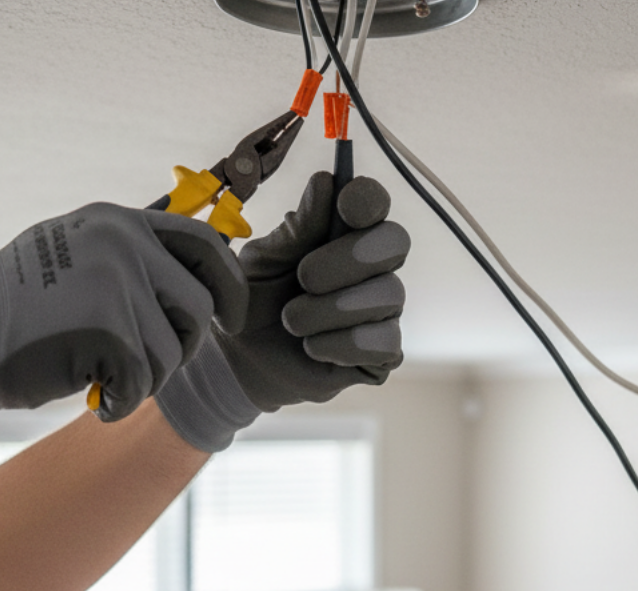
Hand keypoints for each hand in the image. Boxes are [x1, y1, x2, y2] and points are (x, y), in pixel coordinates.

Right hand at [0, 203, 248, 444]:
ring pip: (173, 352)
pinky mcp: (108, 333)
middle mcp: (122, 245)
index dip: (228, 285)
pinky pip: (145, 383)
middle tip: (144, 364)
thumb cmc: (13, 309)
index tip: (231, 318)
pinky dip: (123, 403)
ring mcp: (116, 286)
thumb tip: (199, 271)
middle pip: (198, 307)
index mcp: (118, 222)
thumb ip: (128, 254)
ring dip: (145, 379)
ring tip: (103, 377)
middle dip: (180, 345)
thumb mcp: (72, 252)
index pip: (204, 245)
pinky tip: (94, 398)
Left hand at [156, 171, 408, 450]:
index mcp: (342, 233)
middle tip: (304, 277)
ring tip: (292, 321)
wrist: (242, 360)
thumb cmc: (254, 301)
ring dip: (332, 308)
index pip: (374, 203)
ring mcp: (382, 310)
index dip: (367, 199)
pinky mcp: (382, 353)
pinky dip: (341, 344)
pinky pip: (385, 342)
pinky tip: (313, 347)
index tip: (345, 203)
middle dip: (350, 257)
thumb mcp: (264, 262)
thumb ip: (296, 229)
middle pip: (395, 241)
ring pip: (389, 294)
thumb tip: (326, 183)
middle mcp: (373, 267)